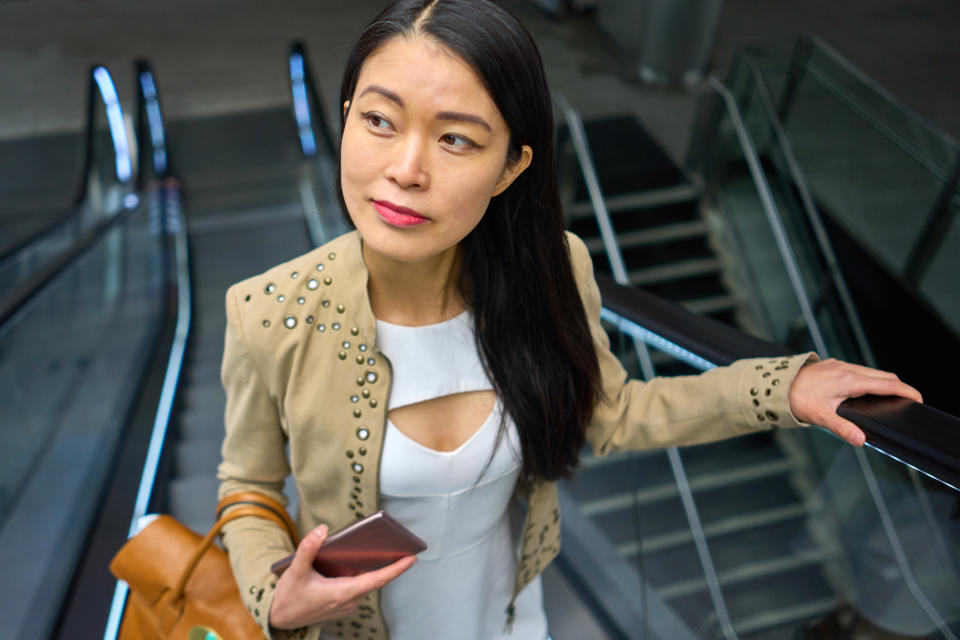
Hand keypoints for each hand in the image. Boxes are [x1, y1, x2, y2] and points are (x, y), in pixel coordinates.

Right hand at [269, 524, 416, 628]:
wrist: (280, 618)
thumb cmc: (289, 596)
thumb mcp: (295, 571)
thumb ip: (308, 549)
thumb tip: (322, 530)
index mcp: (341, 593)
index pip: (376, 580)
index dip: (395, 570)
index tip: (412, 559)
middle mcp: (348, 601)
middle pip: (375, 580)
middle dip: (389, 565)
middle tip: (403, 546)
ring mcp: (347, 605)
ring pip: (366, 584)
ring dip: (374, 569)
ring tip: (385, 548)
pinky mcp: (342, 605)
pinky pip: (359, 588)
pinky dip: (362, 575)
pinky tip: (361, 562)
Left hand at [788, 358, 921, 445]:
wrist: (774, 384)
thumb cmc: (795, 399)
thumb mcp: (820, 417)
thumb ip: (842, 428)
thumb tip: (861, 440)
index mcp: (849, 380)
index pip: (887, 384)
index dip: (906, 391)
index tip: (918, 399)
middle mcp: (847, 369)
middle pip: (883, 376)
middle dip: (898, 387)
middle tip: (908, 401)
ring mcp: (840, 365)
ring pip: (870, 372)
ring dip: (883, 382)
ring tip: (890, 397)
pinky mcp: (833, 365)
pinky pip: (858, 370)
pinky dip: (869, 379)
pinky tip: (865, 390)